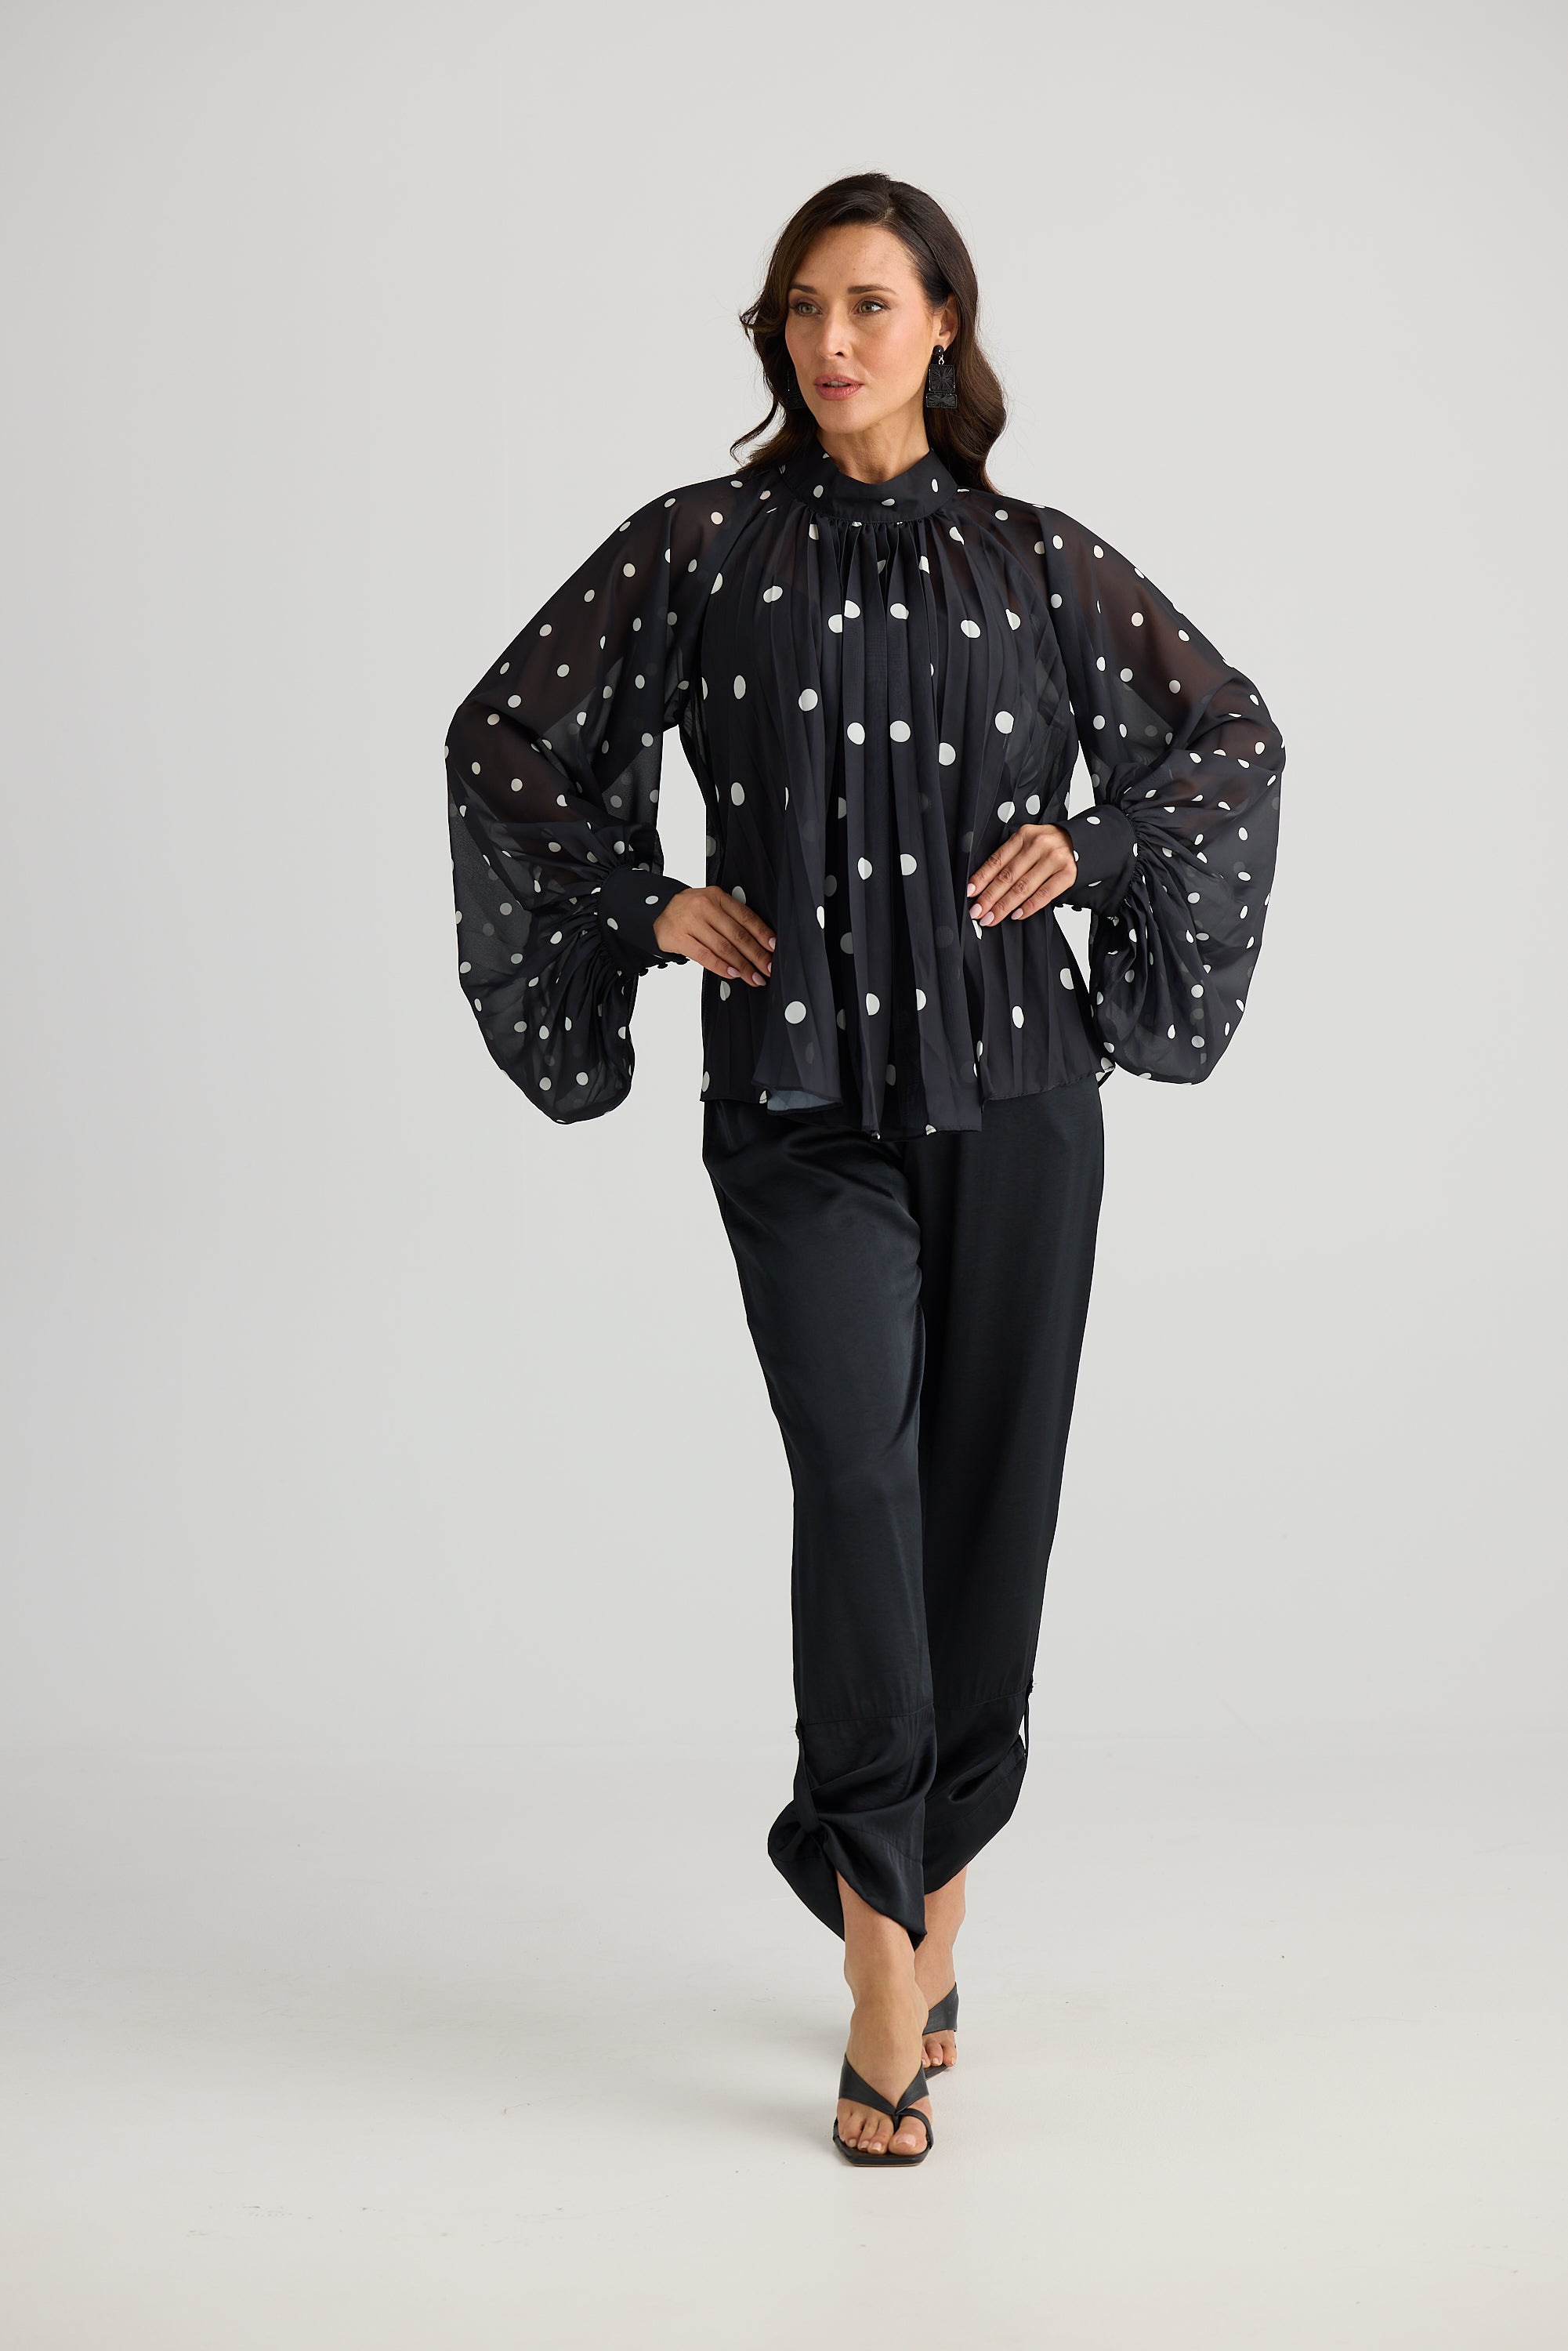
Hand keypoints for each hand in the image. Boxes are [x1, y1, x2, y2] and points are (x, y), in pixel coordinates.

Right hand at [653, 885, 774, 983]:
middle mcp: (706, 907)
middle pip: (737, 934)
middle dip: (756, 955)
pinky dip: (720, 966)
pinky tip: (732, 974)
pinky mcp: (679, 937)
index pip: (746, 917)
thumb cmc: (690, 910)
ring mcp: (691, 922)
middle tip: (767, 968)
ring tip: (753, 977)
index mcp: (718, 897)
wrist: (657, 909)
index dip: (762, 934)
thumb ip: (731, 918)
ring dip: (742, 965)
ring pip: (723, 947)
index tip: (773, 948)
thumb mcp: (712, 904)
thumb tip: (759, 943)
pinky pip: (704, 955)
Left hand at [965, 824, 1076, 924]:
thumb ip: (1011, 858)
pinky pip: (1045, 894)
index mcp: (1024, 836)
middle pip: (1008, 876)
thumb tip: (985, 886)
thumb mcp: (1029, 843)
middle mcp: (1039, 845)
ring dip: (1004, 906)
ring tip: (991, 918)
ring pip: (1023, 887)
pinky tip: (1016, 915)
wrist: (1083, 841)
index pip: (997, 860)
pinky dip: (1029, 907)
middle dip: (989, 897)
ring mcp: (1054, 859)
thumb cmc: (1050, 845)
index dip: (981, 878)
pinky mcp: (1068, 873)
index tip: (969, 893)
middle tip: (977, 913)